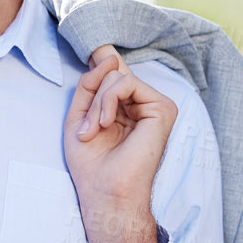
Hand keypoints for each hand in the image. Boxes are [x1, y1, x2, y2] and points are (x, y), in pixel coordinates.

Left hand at [63, 49, 177, 242]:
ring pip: (117, 76)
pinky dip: (108, 99)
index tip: (95, 49)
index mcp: (125, 109)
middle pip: (111, 73)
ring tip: (93, 131)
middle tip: (87, 131)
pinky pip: (127, 82)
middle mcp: (142, 105)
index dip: (102, 58)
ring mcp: (155, 106)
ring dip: (97, 103)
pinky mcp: (163, 108)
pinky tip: (105, 123)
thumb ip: (90, 84)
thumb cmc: (91, 165)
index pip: (114, 72)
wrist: (105, 194)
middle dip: (92, 99)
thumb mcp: (79, 117)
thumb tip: (109, 55)